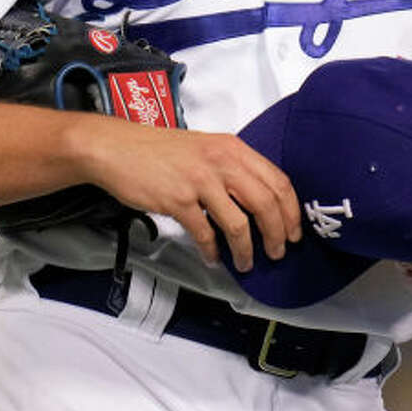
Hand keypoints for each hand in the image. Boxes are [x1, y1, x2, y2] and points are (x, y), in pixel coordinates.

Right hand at [71, 120, 301, 270]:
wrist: (116, 148)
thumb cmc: (158, 150)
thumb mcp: (205, 148)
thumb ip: (232, 167)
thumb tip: (257, 201)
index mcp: (232, 148)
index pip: (277, 180)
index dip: (291, 211)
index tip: (294, 231)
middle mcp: (221, 161)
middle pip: (266, 204)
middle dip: (277, 234)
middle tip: (278, 252)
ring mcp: (200, 181)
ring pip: (239, 224)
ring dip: (247, 250)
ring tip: (246, 262)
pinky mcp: (178, 199)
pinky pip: (205, 233)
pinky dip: (213, 250)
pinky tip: (213, 257)